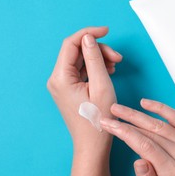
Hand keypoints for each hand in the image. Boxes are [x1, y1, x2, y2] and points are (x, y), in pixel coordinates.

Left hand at [47, 26, 121, 155]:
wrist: (92, 145)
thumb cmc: (98, 120)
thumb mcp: (101, 86)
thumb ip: (94, 59)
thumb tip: (88, 38)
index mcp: (60, 77)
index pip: (71, 44)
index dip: (89, 34)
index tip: (107, 31)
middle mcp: (57, 79)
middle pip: (77, 52)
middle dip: (98, 50)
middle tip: (118, 58)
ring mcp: (62, 85)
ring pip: (80, 60)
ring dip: (98, 59)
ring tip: (115, 66)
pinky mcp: (68, 89)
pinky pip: (81, 71)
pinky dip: (94, 68)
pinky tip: (108, 72)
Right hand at [99, 99, 174, 175]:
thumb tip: (138, 161)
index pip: (146, 147)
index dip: (125, 133)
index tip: (109, 125)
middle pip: (151, 133)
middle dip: (127, 122)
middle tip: (108, 115)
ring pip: (160, 124)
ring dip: (137, 114)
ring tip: (119, 109)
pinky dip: (160, 108)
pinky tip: (144, 103)